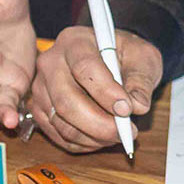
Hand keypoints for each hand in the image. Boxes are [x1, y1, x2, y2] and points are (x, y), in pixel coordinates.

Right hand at [29, 24, 161, 152]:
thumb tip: (138, 106)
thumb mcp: (143, 58)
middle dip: (98, 123)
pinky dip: (81, 142)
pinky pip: (56, 133)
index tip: (127, 109)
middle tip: (125, 132)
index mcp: (75, 41)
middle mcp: (51, 62)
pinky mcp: (40, 108)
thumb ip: (141, 81)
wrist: (113, 58)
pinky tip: (101, 139)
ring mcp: (41, 87)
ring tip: (117, 135)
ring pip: (60, 121)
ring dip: (91, 136)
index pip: (85, 68)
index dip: (106, 92)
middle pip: (66, 99)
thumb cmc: (126, 55)